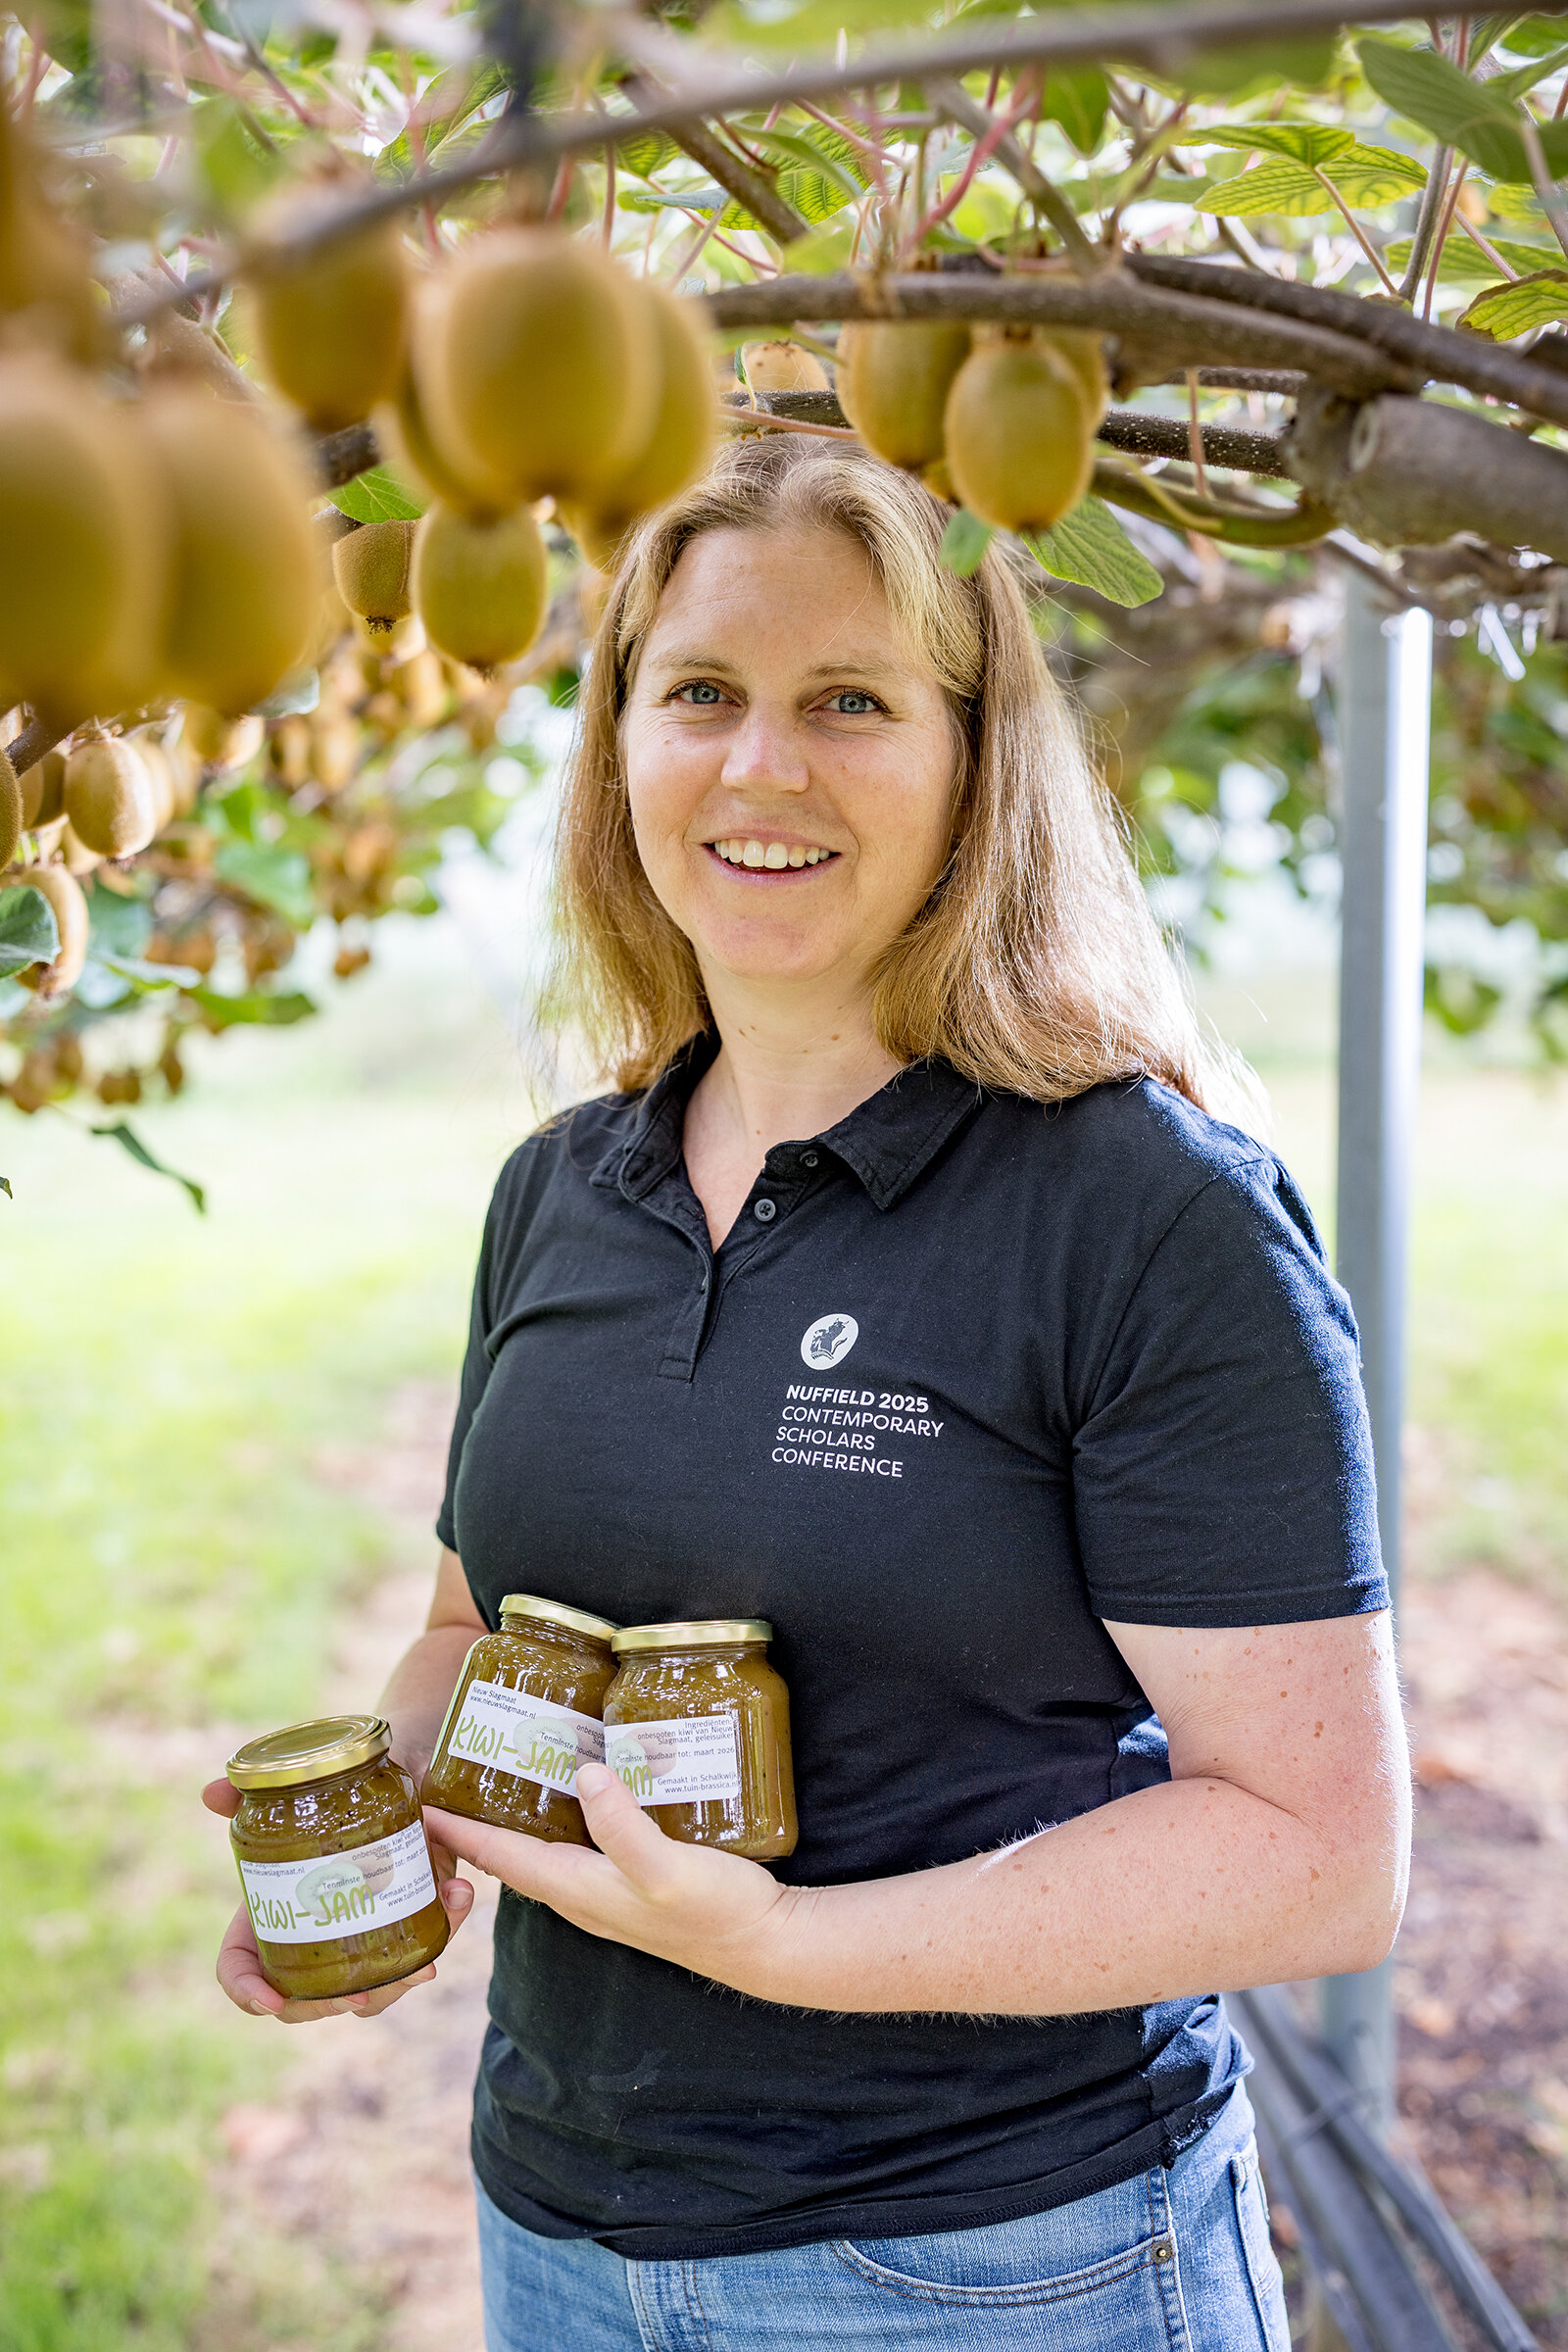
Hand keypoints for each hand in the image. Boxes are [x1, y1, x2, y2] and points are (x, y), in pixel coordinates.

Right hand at [201, 1772, 474, 2023]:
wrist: (393, 1773)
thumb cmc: (334, 1794)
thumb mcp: (299, 1792)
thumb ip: (252, 1795)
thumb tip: (210, 1792)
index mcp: (269, 1914)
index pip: (240, 1973)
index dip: (248, 1994)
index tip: (273, 2002)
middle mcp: (310, 1939)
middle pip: (306, 2000)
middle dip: (334, 2005)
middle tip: (360, 1995)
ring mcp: (358, 1941)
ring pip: (369, 1993)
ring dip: (398, 1984)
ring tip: (425, 1965)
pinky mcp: (404, 1926)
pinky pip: (420, 1949)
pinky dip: (445, 1929)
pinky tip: (459, 1899)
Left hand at [426, 1764, 798, 1995]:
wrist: (764, 1944)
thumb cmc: (714, 1912)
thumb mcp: (667, 1867)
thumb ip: (623, 1827)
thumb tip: (584, 1775)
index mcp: (577, 1889)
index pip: (498, 1856)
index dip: (456, 1829)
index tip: (416, 1800)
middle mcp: (581, 1893)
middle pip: (508, 1856)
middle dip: (473, 1823)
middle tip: (448, 1775)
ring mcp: (606, 1890)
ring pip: (540, 1850)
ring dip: (512, 1820)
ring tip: (497, 1774)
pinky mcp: (631, 1879)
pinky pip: (576, 1845)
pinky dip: (558, 1819)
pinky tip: (574, 1790)